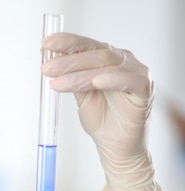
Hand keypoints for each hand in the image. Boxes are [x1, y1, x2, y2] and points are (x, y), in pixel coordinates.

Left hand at [41, 33, 160, 190]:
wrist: (116, 148)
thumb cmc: (103, 122)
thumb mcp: (81, 96)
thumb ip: (72, 78)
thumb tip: (50, 60)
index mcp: (107, 60)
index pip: (86, 45)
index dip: (66, 42)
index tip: (45, 44)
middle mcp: (122, 61)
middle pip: (94, 54)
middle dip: (67, 61)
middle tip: (46, 67)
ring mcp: (135, 73)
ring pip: (106, 66)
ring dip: (78, 73)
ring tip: (57, 82)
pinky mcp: (144, 88)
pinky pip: (129, 80)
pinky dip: (111, 79)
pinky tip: (95, 81)